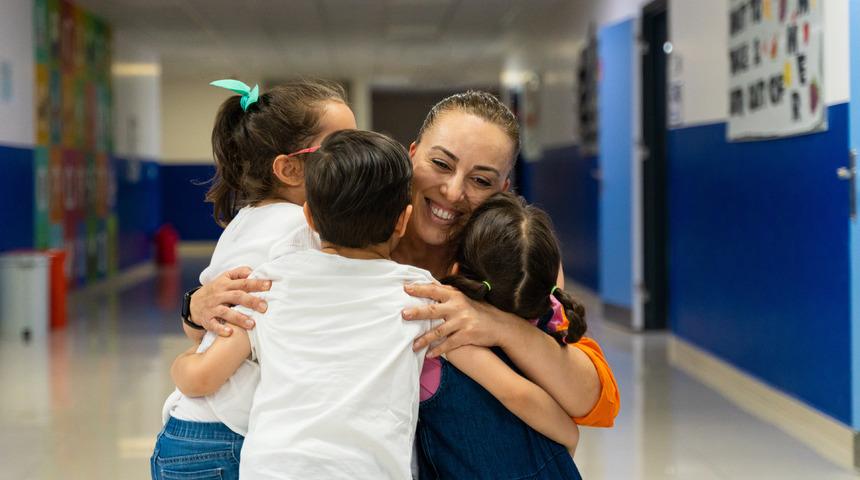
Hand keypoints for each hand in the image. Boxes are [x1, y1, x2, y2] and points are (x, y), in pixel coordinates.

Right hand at [190, 266, 270, 335]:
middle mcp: (219, 295)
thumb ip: (239, 273)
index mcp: (225, 283)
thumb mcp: (224, 278)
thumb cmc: (215, 290)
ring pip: (226, 312)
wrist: (192, 304)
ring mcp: (212, 307)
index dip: (256, 283)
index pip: (243, 282)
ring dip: (239, 318)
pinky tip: (230, 333)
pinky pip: (213, 325)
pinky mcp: (207, 320)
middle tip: (264, 307)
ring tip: (252, 324)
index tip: (269, 285)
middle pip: (237, 296)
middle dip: (251, 301)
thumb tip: (254, 272)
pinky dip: (221, 329)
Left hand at [402, 283, 516, 357]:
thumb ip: (449, 291)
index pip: (434, 290)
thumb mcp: (465, 297)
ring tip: (413, 345)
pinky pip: (449, 344)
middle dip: (417, 312)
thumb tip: (435, 281)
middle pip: (433, 310)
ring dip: (424, 339)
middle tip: (404, 314)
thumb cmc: (478, 310)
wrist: (499, 325)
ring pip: (439, 331)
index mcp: (455, 295)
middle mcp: (457, 307)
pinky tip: (429, 355)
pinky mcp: (467, 335)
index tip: (405, 287)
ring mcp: (462, 322)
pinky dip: (438, 350)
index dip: (419, 288)